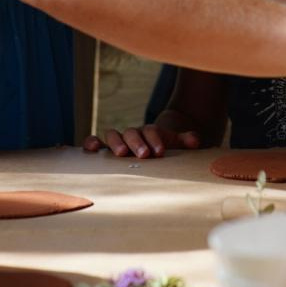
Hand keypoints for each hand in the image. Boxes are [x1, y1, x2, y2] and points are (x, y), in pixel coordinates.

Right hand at [82, 123, 200, 158]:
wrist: (152, 146)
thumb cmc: (163, 147)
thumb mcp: (177, 143)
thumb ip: (185, 140)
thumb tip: (195, 140)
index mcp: (149, 132)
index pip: (151, 131)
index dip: (155, 140)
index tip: (160, 152)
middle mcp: (132, 134)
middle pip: (132, 132)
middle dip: (137, 142)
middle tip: (144, 155)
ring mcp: (118, 140)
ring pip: (112, 135)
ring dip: (115, 142)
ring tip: (121, 154)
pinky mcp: (105, 149)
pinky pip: (95, 142)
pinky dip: (91, 143)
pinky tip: (91, 150)